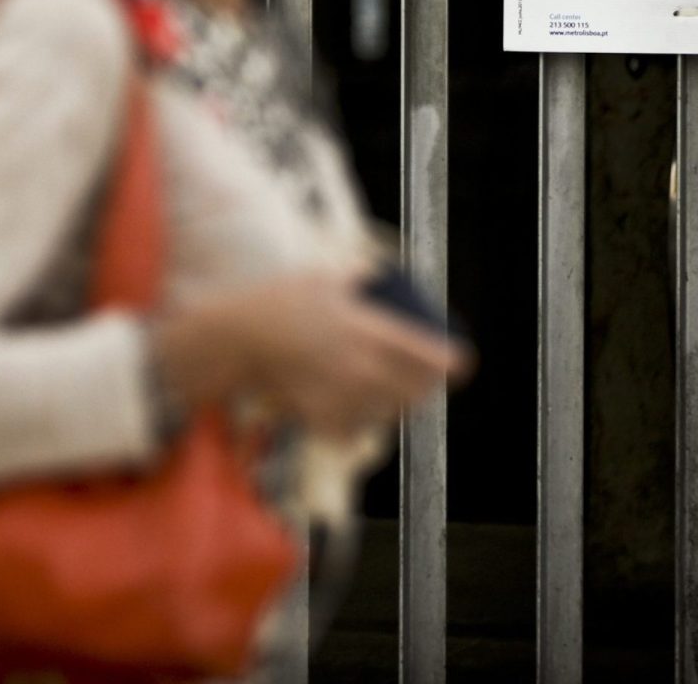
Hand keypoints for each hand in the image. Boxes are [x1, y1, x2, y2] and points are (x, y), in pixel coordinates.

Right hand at [150, 266, 473, 439]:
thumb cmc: (277, 300)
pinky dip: (362, 422)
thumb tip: (379, 270)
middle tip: (433, 380)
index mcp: (368, 332)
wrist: (235, 338)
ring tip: (403, 395)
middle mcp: (361, 369)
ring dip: (401, 404)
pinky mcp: (319, 416)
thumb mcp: (323, 275)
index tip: (463, 363)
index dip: (453, 362)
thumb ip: (359, 273)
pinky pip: (353, 428)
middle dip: (430, 385)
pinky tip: (363, 412)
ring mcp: (340, 396)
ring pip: (389, 412)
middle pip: (415, 390)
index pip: (428, 356)